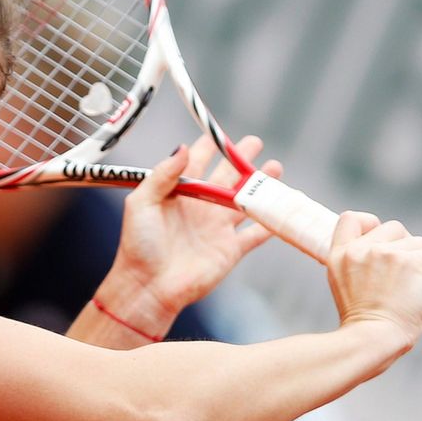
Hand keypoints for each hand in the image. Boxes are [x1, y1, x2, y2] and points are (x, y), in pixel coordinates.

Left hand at [102, 135, 282, 317]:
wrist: (149, 287)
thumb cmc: (138, 246)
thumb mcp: (141, 203)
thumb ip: (162, 175)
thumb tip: (182, 147)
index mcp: (177, 194)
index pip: (196, 163)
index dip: (208, 147)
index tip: (217, 133)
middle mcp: (199, 208)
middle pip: (226, 176)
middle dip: (241, 159)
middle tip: (255, 142)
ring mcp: (216, 228)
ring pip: (245, 200)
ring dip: (260, 185)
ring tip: (275, 167)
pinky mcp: (230, 249)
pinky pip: (256, 233)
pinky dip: (271, 221)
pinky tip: (283, 208)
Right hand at [327, 212, 421, 346]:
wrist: (372, 337)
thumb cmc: (362, 321)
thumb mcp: (342, 284)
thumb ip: (354, 265)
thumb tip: (380, 257)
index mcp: (340, 255)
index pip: (351, 219)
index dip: (370, 223)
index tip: (380, 238)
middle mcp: (361, 249)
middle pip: (392, 227)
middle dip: (405, 243)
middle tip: (410, 264)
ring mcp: (385, 254)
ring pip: (417, 241)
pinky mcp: (410, 262)